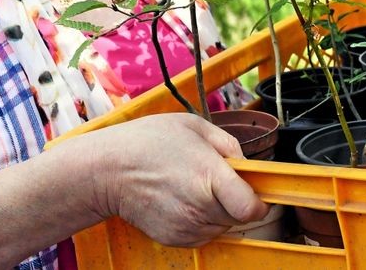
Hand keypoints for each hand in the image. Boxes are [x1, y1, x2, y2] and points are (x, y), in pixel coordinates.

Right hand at [82, 113, 268, 246]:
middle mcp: (199, 207)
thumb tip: (247, 165)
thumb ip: (228, 144)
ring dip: (218, 210)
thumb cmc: (147, 143)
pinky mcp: (174, 239)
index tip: (256, 190)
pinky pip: (203, 234)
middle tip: (216, 179)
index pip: (252, 208)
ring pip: (221, 226)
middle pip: (239, 217)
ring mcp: (186, 227)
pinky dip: (200, 220)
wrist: (107, 170)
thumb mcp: (194, 126)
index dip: (259, 201)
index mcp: (209, 176)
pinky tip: (182, 199)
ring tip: (193, 186)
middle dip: (236, 200)